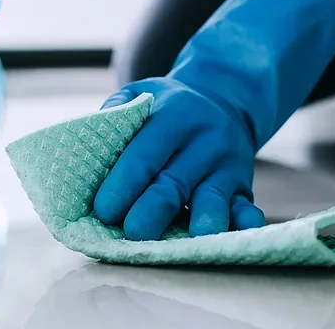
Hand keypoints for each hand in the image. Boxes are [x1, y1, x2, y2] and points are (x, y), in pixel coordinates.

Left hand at [93, 78, 265, 240]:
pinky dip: (244, 223)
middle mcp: (202, 141)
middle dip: (153, 210)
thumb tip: (88, 148)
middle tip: (133, 232)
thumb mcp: (140, 94)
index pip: (144, 155)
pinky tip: (237, 236)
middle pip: (174, 182)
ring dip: (203, 220)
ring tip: (192, 240)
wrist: (221, 99)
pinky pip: (246, 206)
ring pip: (212, 197)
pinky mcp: (242, 186)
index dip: (124, 183)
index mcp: (172, 116)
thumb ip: (115, 112)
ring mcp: (226, 164)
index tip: (103, 211)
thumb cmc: (165, 106)